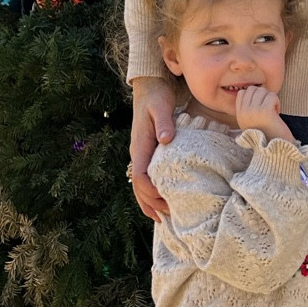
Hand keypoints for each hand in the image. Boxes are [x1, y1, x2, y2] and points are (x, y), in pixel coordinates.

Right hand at [128, 76, 176, 219]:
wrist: (149, 89)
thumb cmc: (156, 97)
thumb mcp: (161, 106)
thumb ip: (163, 122)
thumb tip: (165, 139)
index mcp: (140, 145)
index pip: (140, 175)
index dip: (150, 190)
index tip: (164, 200)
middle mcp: (137, 153)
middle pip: (138, 186)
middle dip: (152, 202)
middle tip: (170, 214)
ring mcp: (140, 155)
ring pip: (139, 185)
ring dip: (150, 202)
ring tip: (164, 218)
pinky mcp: (146, 154)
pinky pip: (145, 178)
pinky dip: (151, 193)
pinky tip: (161, 202)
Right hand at [233, 86, 292, 142]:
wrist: (275, 150)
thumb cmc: (267, 135)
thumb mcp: (251, 122)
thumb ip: (249, 109)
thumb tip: (255, 91)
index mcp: (239, 115)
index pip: (242, 93)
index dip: (254, 95)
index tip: (261, 105)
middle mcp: (244, 112)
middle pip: (252, 89)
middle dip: (263, 95)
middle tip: (268, 107)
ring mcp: (253, 111)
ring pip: (263, 90)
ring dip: (271, 98)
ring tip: (273, 110)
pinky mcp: (265, 111)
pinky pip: (272, 95)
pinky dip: (277, 102)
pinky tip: (277, 112)